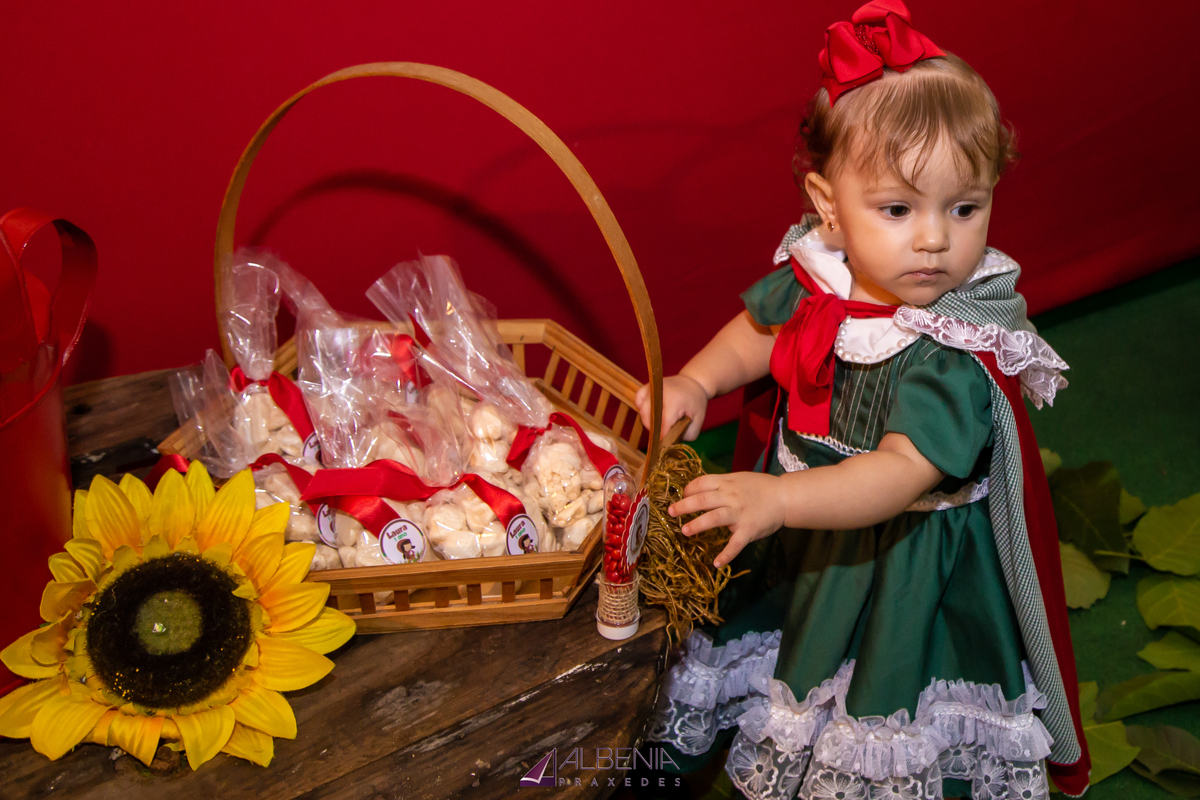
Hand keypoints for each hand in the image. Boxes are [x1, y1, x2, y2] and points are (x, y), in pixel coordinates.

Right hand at [635, 373, 707, 440]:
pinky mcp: (647, 386)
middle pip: (649, 417)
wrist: (693, 383)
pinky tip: (651, 412)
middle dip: (655, 430)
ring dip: (648, 420)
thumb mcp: (699, 421)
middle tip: (662, 434)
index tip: (662, 446)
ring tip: (659, 423)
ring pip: (642, 410)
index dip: (662, 436)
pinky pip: (638, 400)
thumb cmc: (696, 403)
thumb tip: (671, 442)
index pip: (664, 423)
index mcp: (675, 401)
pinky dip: (641, 408)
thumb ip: (687, 434)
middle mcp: (661, 392)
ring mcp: (653, 388)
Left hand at [668, 472, 784, 568]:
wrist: (785, 497)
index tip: (683, 496)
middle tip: (671, 512)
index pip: (703, 483)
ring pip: (715, 518)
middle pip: (704, 500)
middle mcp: (731, 497)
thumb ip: (721, 484)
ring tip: (685, 531)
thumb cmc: (761, 488)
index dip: (689, 489)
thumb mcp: (739, 479)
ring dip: (698, 524)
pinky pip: (735, 544)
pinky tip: (717, 564)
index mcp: (727, 483)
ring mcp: (739, 514)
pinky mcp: (748, 530)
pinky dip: (726, 555)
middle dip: (685, 506)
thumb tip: (699, 490)